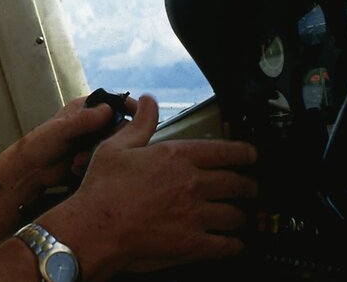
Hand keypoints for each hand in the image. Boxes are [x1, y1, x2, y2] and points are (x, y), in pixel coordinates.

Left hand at [8, 94, 134, 188]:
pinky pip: (106, 160)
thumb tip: (107, 110)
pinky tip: (76, 168)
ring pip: (114, 145)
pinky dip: (93, 164)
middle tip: (90, 149)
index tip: (140, 116)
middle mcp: (94, 123)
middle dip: (108, 140)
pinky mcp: (95, 157)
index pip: (116, 102)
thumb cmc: (40, 143)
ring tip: (78, 161)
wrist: (31, 171)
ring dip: (98, 155)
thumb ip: (84, 120)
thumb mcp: (61, 129)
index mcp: (87, 107)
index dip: (130, 107)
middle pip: (120, 126)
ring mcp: (95, 140)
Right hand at [38, 95, 257, 278]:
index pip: (225, 151)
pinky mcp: (192, 243)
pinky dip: (235, 244)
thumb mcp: (117, 146)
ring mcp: (195, 215)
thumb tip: (150, 101)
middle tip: (250, 188)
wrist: (94, 228)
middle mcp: (192, 184)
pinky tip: (236, 243)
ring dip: (241, 215)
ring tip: (241, 216)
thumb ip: (141, 123)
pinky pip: (225, 245)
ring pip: (234, 214)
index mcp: (177, 157)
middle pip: (236, 183)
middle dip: (248, 186)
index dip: (244, 153)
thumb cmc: (102, 189)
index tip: (251, 155)